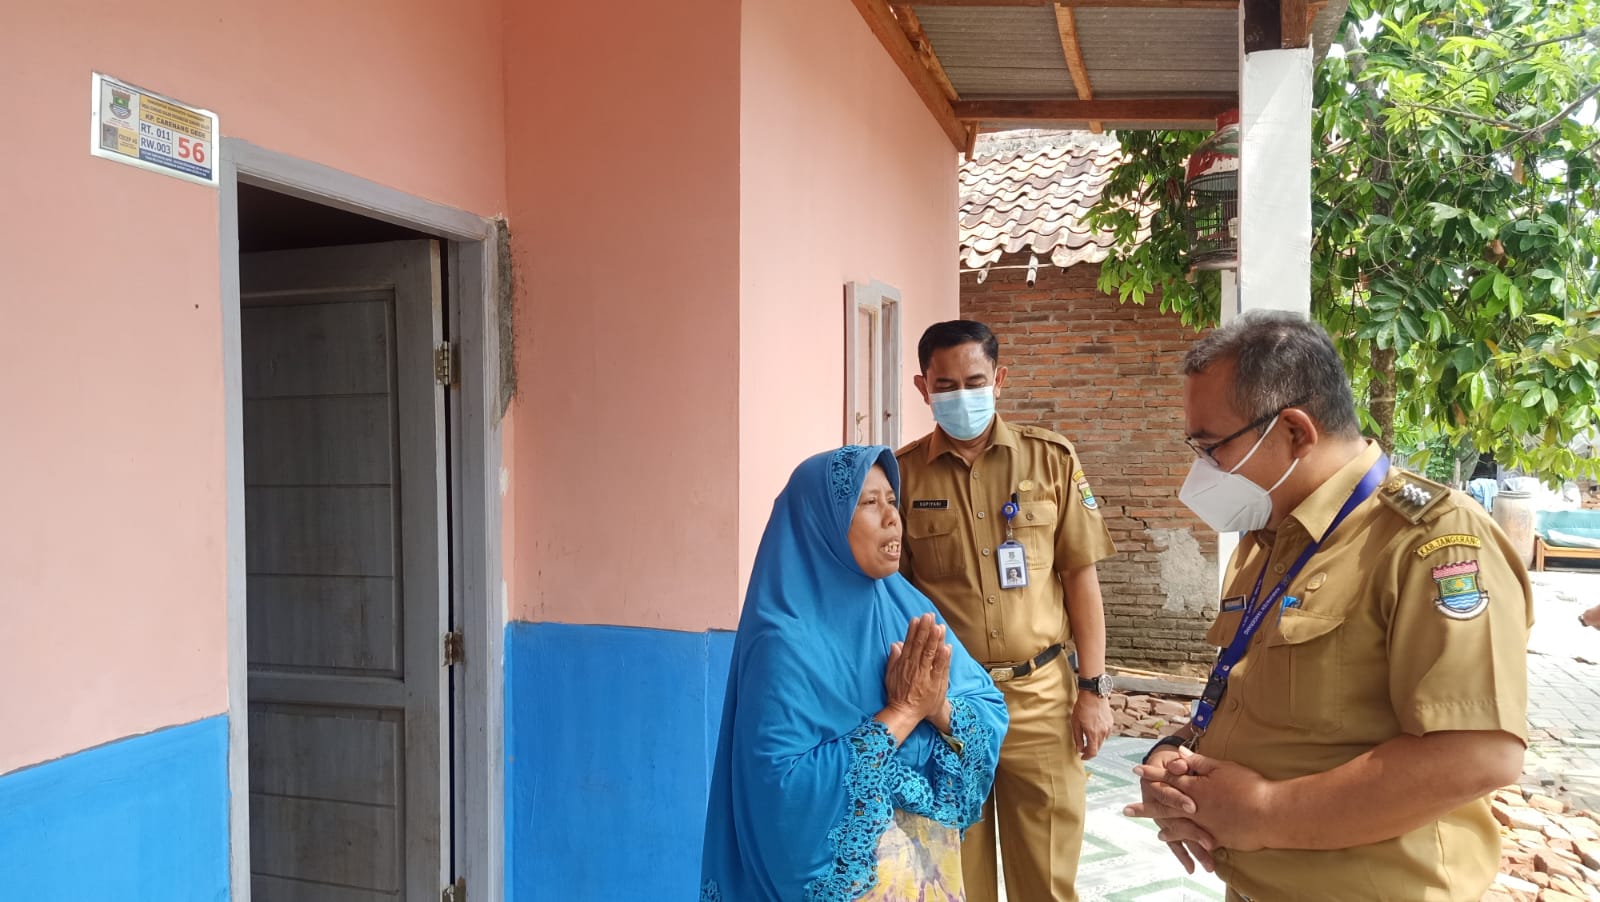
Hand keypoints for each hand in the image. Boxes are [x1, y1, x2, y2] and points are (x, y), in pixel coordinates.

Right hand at [884, 613, 952, 725]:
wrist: (905, 712)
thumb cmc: (897, 694)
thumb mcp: (891, 675)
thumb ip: (894, 659)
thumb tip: (896, 643)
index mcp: (904, 664)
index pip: (910, 643)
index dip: (915, 630)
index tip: (918, 618)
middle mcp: (915, 668)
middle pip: (921, 646)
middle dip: (926, 630)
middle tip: (930, 616)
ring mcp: (925, 676)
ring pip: (930, 654)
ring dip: (935, 640)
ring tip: (939, 626)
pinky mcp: (935, 684)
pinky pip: (940, 669)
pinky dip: (943, 658)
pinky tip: (947, 647)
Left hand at [1071, 691, 1112, 759]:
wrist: (1094, 694)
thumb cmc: (1083, 706)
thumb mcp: (1075, 723)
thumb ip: (1078, 738)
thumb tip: (1079, 749)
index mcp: (1093, 733)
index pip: (1093, 752)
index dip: (1087, 757)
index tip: (1082, 757)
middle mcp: (1103, 732)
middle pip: (1098, 747)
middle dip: (1090, 750)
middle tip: (1083, 748)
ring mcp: (1108, 728)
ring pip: (1102, 741)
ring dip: (1095, 742)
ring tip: (1087, 737)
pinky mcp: (1110, 723)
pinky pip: (1106, 734)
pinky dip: (1100, 735)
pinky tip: (1094, 729)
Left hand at [1129, 746, 1275, 852]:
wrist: (1270, 814)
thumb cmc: (1250, 787)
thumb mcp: (1224, 768)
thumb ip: (1200, 762)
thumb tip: (1180, 754)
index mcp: (1196, 786)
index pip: (1169, 778)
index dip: (1152, 774)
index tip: (1136, 770)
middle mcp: (1195, 806)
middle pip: (1165, 804)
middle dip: (1146, 805)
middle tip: (1126, 809)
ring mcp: (1203, 823)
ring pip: (1175, 823)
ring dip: (1160, 823)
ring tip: (1150, 826)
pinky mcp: (1214, 838)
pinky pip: (1191, 839)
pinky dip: (1178, 839)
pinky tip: (1168, 838)